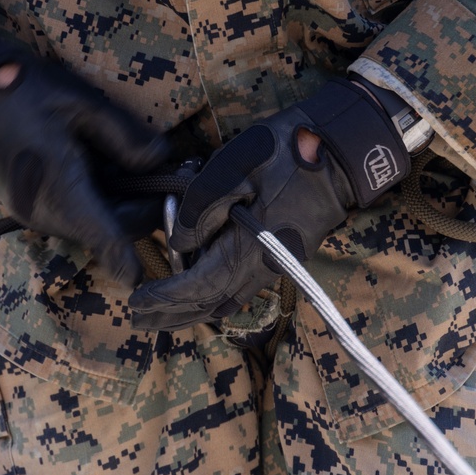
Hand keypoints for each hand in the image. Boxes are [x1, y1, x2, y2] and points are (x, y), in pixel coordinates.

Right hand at [0, 23, 169, 285]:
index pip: (100, 234)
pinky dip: (92, 204)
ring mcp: (28, 210)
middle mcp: (39, 209)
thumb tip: (160, 160)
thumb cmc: (24, 89)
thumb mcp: (81, 102)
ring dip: (113, 210)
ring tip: (137, 172)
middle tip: (162, 183)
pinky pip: (67, 216)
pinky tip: (103, 170)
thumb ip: (124, 135)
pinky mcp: (23, 204)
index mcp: (56, 185)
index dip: (124, 258)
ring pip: (84, 226)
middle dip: (134, 216)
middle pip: (99, 231)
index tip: (140, 279)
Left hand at [128, 77, 409, 330]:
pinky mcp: (282, 256)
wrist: (340, 154)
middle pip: (208, 304)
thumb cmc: (285, 153)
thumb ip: (199, 207)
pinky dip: (216, 300)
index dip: (163, 297)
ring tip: (162, 317)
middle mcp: (260, 267)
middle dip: (171, 315)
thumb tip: (177, 243)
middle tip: (138, 321)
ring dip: (192, 312)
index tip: (135, 301)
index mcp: (245, 249)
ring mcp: (273, 265)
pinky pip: (242, 291)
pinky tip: (204, 300)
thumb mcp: (233, 167)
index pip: (195, 286)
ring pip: (226, 301)